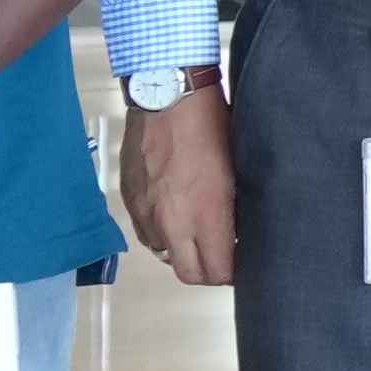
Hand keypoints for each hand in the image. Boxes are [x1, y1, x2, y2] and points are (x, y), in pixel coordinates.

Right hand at [122, 77, 236, 287]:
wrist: (167, 97)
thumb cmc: (212, 126)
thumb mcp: (237, 170)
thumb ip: (232, 210)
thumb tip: (237, 233)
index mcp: (205, 215)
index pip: (216, 272)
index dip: (232, 273)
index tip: (241, 262)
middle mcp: (172, 222)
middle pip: (188, 274)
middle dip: (208, 271)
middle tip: (222, 256)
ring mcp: (146, 213)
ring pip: (163, 254)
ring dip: (182, 251)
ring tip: (199, 232)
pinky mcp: (130, 199)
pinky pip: (145, 232)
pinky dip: (161, 232)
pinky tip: (175, 213)